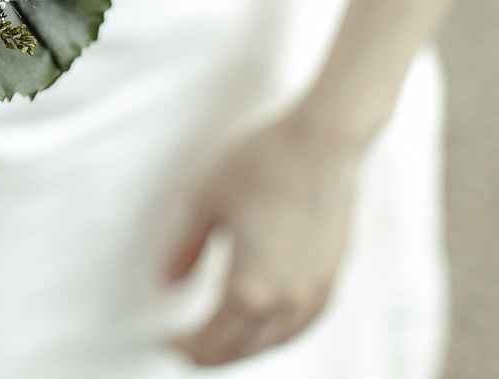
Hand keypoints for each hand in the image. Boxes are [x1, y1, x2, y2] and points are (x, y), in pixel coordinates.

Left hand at [164, 113, 366, 365]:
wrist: (323, 142)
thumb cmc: (261, 163)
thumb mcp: (205, 201)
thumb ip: (184, 249)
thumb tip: (165, 284)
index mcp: (250, 287)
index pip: (211, 338)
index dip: (185, 345)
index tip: (165, 342)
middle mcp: (287, 300)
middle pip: (243, 348)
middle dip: (211, 355)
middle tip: (186, 351)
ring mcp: (315, 292)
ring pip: (275, 341)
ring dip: (245, 349)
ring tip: (219, 344)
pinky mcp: (333, 277)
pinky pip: (301, 325)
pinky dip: (276, 335)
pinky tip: (264, 326)